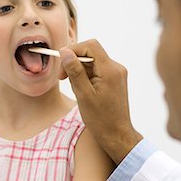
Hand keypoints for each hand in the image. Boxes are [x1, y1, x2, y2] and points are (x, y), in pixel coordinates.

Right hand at [59, 40, 142, 164]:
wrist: (117, 135)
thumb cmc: (101, 120)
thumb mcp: (83, 95)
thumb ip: (75, 71)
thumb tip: (65, 52)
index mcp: (110, 70)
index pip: (90, 46)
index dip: (73, 51)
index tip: (62, 65)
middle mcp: (116, 68)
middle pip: (91, 53)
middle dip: (75, 63)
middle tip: (64, 79)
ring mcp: (117, 74)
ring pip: (93, 63)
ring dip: (80, 72)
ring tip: (77, 90)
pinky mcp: (115, 81)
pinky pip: (98, 71)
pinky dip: (87, 78)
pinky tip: (84, 92)